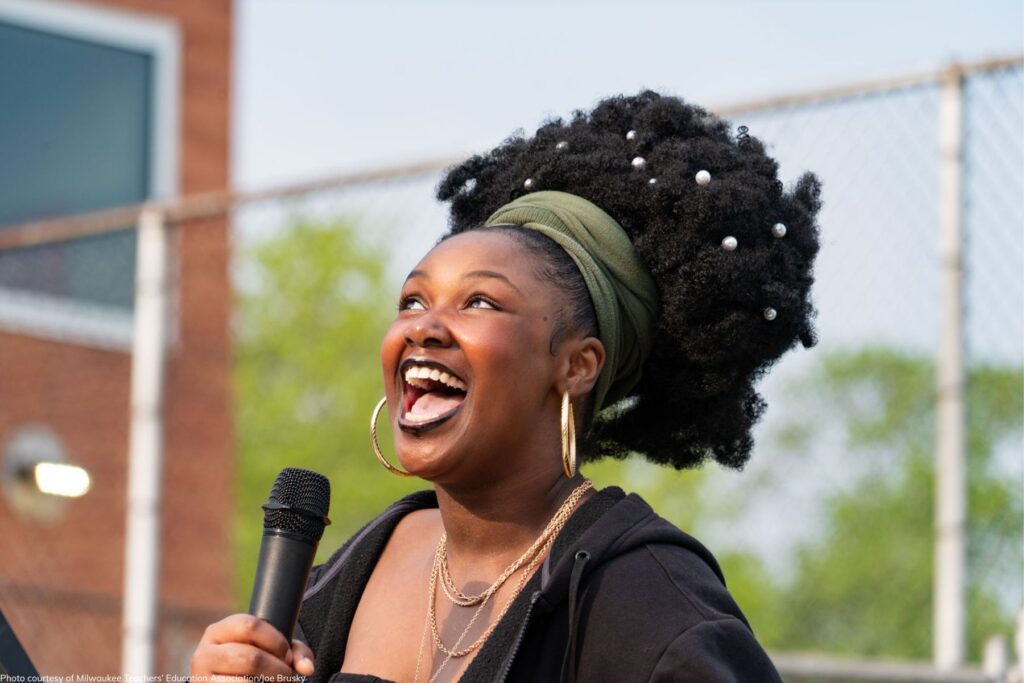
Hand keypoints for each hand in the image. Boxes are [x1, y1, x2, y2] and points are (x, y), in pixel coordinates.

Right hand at [191, 614, 314, 680]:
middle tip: (288, 676)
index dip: (276, 641)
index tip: (288, 655)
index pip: (250, 625)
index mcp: (219, 631)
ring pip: (244, 682)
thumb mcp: (267, 650)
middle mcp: (204, 652)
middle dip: (277, 669)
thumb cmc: (249, 665)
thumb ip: (293, 652)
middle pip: (250, 658)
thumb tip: (307, 668)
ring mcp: (201, 677)